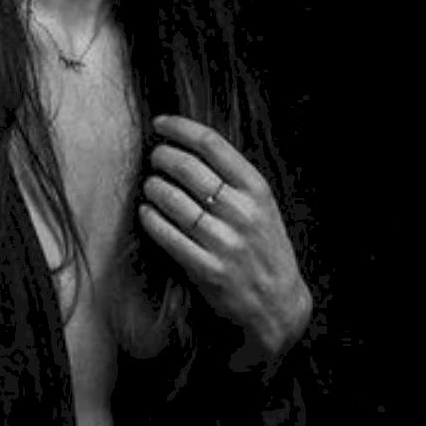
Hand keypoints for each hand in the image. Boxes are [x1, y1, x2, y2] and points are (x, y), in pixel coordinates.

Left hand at [139, 114, 312, 355]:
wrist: (278, 302)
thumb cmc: (263, 245)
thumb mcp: (261, 205)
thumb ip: (232, 177)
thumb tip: (185, 144)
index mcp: (256, 189)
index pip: (211, 144)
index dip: (180, 128)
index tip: (160, 123)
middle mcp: (242, 212)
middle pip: (187, 168)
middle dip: (161, 156)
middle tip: (154, 158)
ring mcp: (225, 242)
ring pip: (173, 200)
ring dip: (153, 187)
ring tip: (150, 186)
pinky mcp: (207, 269)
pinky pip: (167, 235)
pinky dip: (151, 219)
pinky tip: (147, 212)